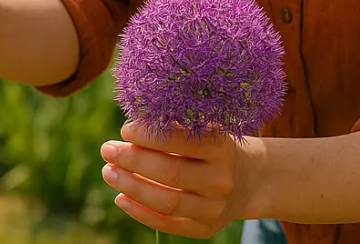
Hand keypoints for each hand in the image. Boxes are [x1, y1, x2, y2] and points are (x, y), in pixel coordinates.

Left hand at [99, 121, 266, 238]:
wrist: (252, 180)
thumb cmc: (217, 148)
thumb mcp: (208, 131)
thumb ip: (176, 130)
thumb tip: (131, 131)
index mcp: (223, 149)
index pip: (183, 142)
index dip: (151, 137)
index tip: (126, 129)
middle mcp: (221, 180)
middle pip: (171, 174)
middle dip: (134, 161)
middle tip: (108, 150)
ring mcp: (214, 208)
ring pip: (167, 202)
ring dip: (132, 187)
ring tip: (109, 172)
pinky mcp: (206, 229)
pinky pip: (168, 224)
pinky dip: (141, 212)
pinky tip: (121, 198)